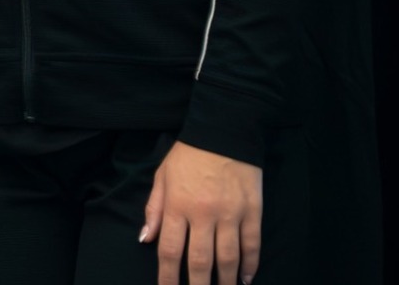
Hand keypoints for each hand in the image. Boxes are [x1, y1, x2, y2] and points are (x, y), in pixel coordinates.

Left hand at [139, 141, 262, 284]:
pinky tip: (246, 278)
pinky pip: (252, 244)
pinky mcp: (252, 210)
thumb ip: (154, 208)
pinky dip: (250, 264)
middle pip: (200, 261)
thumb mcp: (163, 176)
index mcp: (178, 205)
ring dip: (225, 280)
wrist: (224, 129)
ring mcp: (230, 213)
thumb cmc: (188, 154)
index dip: (168, 278)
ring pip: (228, 258)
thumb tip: (146, 239)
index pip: (170, 251)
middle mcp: (203, 213)